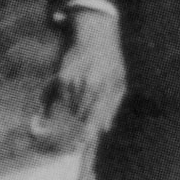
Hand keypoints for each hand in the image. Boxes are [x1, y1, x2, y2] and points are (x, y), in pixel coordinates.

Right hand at [54, 9, 125, 136]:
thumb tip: (104, 129)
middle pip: (79, 116)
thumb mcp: (119, 82)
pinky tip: (71, 94)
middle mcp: (88, 85)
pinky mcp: (62, 77)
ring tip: (81, 102)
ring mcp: (73, 81)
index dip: (88, 133)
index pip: (95, 116)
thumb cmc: (111, 62)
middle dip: (80, 124)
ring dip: (73, 112)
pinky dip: (64, 102)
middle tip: (81, 127)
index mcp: (105, 87)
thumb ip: (112, 107)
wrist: (96, 35)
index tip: (83, 144)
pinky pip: (60, 99)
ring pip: (68, 109)